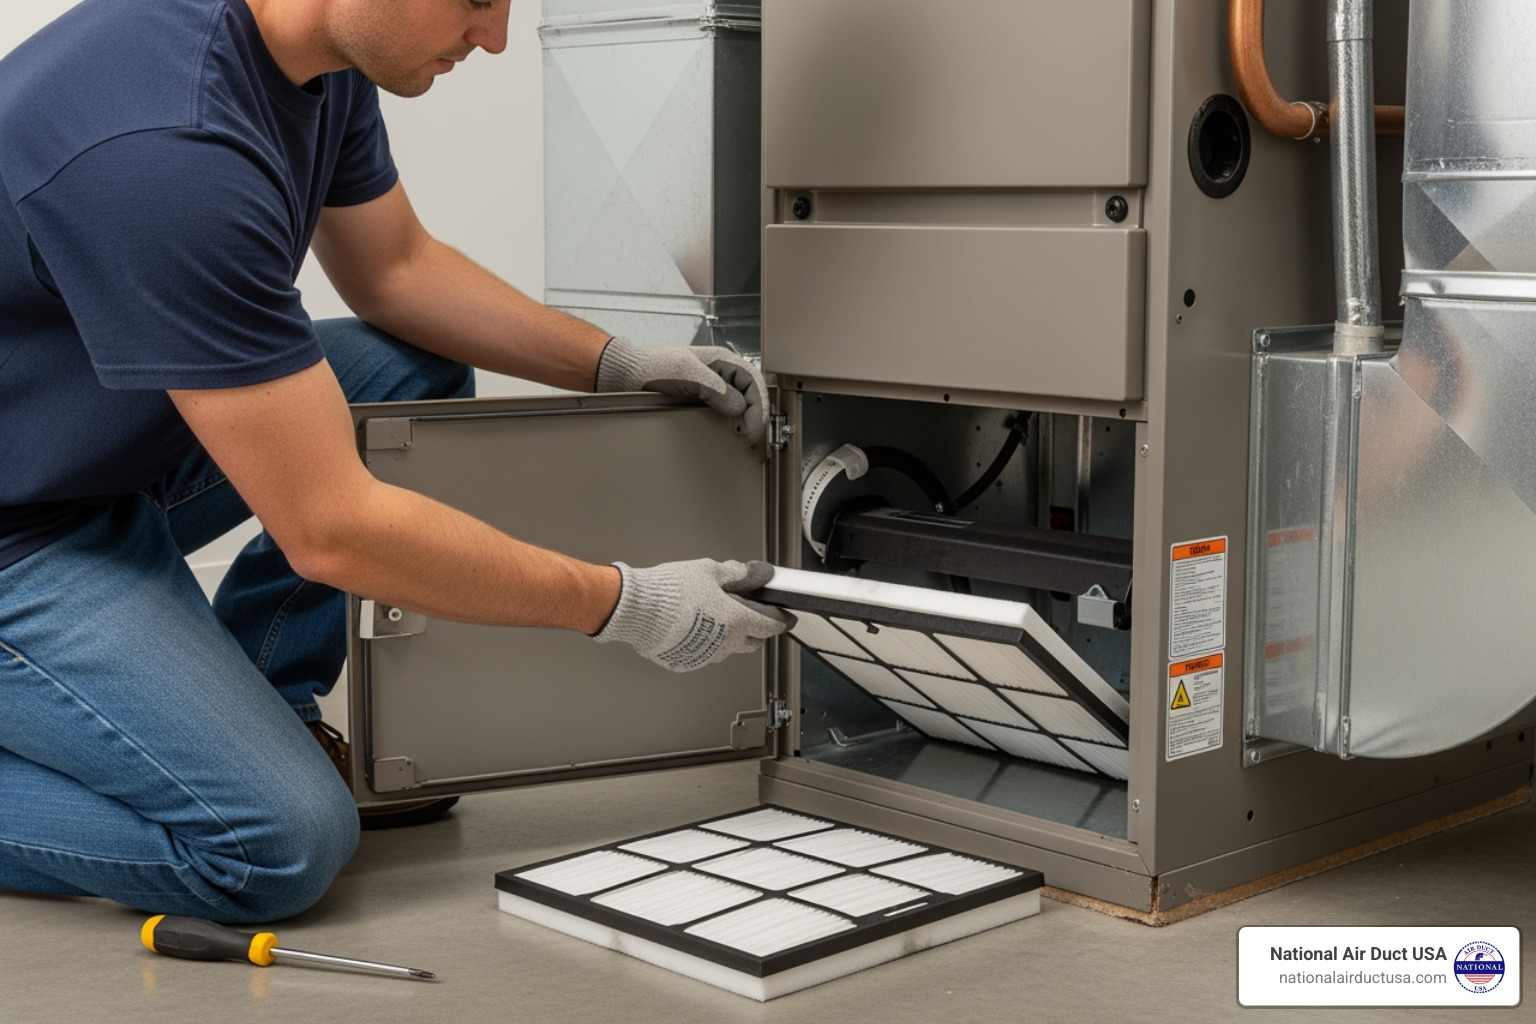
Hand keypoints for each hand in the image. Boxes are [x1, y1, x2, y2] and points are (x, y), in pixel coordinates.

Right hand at [591, 559, 791, 671]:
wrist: (636, 610)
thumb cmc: (670, 591)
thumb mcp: (709, 571)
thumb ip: (737, 574)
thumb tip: (757, 573)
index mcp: (736, 620)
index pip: (771, 625)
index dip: (781, 620)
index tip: (784, 617)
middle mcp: (725, 643)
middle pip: (752, 641)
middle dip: (755, 629)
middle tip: (747, 613)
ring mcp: (705, 656)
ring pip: (727, 649)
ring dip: (728, 636)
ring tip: (712, 616)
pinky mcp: (686, 662)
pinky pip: (703, 654)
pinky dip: (703, 643)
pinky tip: (692, 627)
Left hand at [594, 336, 768, 448]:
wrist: (627, 376)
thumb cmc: (651, 368)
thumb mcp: (684, 372)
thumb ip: (714, 388)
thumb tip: (739, 407)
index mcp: (723, 360)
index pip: (755, 383)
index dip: (760, 408)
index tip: (754, 430)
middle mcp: (722, 373)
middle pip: (754, 395)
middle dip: (759, 418)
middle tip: (755, 442)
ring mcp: (714, 388)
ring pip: (744, 405)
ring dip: (750, 423)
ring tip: (750, 442)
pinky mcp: (704, 401)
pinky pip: (728, 413)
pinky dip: (736, 425)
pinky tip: (735, 435)